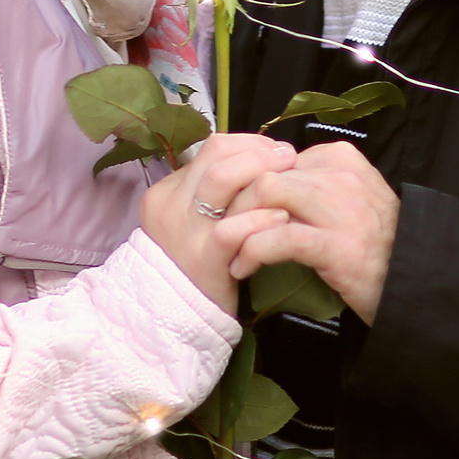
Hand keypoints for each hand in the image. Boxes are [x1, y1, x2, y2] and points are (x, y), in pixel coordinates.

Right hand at [141, 133, 293, 315]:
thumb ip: (219, 191)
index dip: (250, 144)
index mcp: (168, 191)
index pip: (212, 148)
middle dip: (260, 151)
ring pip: (221, 180)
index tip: (275, 152)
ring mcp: (185, 232)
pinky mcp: (203, 259)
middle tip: (290, 157)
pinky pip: (232, 229)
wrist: (176, 314)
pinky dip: (260, 218)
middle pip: (217, 157)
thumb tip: (263, 158)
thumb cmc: (197, 260)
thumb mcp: (196, 219)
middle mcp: (170, 206)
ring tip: (290, 179)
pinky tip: (282, 218)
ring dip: (262, 174)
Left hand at [223, 141, 399, 322]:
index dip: (246, 183)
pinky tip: (241, 268)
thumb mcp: (347, 200)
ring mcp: (340, 209)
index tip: (233, 208)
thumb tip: (262, 182)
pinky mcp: (336, 245)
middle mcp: (341, 176)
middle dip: (234, 202)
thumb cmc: (374, 244)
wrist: (413, 281)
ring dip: (236, 225)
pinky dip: (251, 252)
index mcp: (341, 158)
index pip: (275, 158)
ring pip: (266, 196)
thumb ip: (312, 185)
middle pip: (265, 173)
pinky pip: (277, 238)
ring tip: (226, 249)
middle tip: (218, 228)